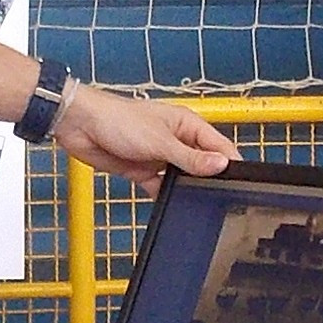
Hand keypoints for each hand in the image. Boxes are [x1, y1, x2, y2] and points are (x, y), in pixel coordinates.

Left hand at [52, 81, 235, 190]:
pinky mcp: (143, 170)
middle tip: (218, 196)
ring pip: (182, 177)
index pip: (218, 145)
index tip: (241, 180)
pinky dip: (164, 195)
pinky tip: (168, 204)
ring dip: (185, 188)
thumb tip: (219, 165)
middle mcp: (176, 140)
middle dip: (208, 178)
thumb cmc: (117, 118)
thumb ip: (190, 157)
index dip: (229, 162)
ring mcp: (160, 156)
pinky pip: (160, 187)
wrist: (80, 126)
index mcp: (186, 125)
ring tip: (194, 202)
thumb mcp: (160, 141)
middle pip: (202, 163)